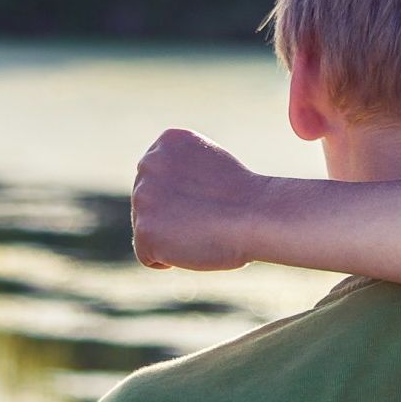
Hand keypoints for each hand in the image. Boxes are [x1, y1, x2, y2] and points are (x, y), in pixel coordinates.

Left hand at [132, 128, 264, 270]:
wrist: (257, 216)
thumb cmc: (246, 199)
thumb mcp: (211, 167)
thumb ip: (182, 173)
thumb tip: (165, 201)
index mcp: (169, 141)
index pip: (159, 177)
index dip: (184, 196)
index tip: (211, 199)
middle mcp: (149, 163)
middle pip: (148, 202)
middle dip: (173, 216)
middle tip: (208, 218)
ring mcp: (143, 197)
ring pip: (147, 228)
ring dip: (171, 237)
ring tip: (203, 231)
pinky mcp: (144, 230)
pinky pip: (146, 255)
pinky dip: (167, 260)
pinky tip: (194, 248)